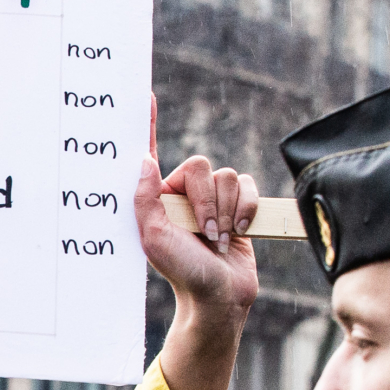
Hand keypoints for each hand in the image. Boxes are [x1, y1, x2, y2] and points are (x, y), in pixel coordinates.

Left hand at [133, 100, 257, 319]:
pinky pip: (246, 185)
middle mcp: (183, 192)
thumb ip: (145, 199)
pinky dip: (245, 209)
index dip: (147, 123)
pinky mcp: (237, 204)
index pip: (151, 153)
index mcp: (157, 196)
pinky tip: (238, 232)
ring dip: (225, 213)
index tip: (144, 95)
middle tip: (203, 234)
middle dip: (206, 203)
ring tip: (217, 240)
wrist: (220, 295)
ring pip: (226, 177)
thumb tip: (143, 160)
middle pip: (201, 166)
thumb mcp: (154, 238)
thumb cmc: (182, 271)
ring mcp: (211, 198)